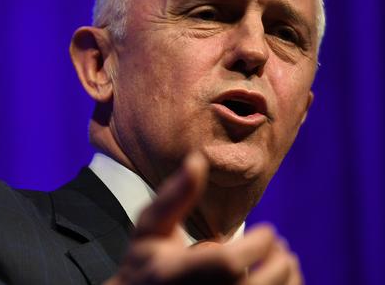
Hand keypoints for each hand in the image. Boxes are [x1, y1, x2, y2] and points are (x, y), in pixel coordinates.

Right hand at [105, 152, 302, 284]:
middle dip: (278, 262)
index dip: (257, 245)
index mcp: (175, 272)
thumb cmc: (145, 262)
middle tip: (278, 244)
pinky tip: (277, 280)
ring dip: (286, 279)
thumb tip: (197, 159)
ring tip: (282, 261)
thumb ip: (174, 196)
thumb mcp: (150, 227)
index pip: (227, 264)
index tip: (267, 230)